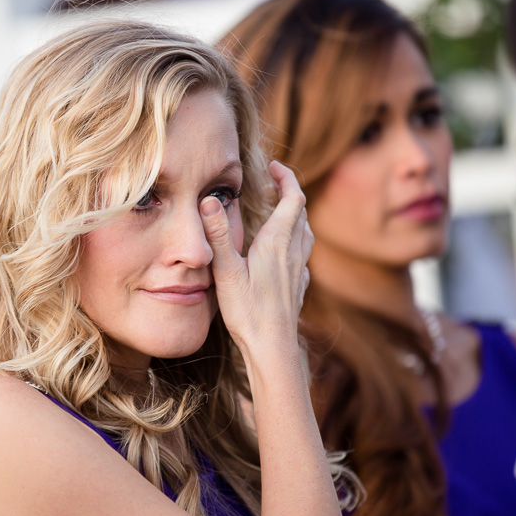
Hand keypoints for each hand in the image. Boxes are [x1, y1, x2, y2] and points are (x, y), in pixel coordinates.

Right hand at [200, 160, 312, 352]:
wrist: (273, 348)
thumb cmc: (248, 312)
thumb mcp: (227, 272)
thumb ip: (218, 235)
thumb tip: (210, 200)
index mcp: (277, 242)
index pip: (293, 198)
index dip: (286, 178)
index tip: (274, 167)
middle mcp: (294, 252)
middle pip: (301, 212)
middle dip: (289, 193)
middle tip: (273, 183)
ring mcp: (299, 271)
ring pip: (306, 232)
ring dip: (296, 216)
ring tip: (280, 211)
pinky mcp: (299, 287)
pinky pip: (303, 255)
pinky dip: (296, 241)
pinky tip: (285, 253)